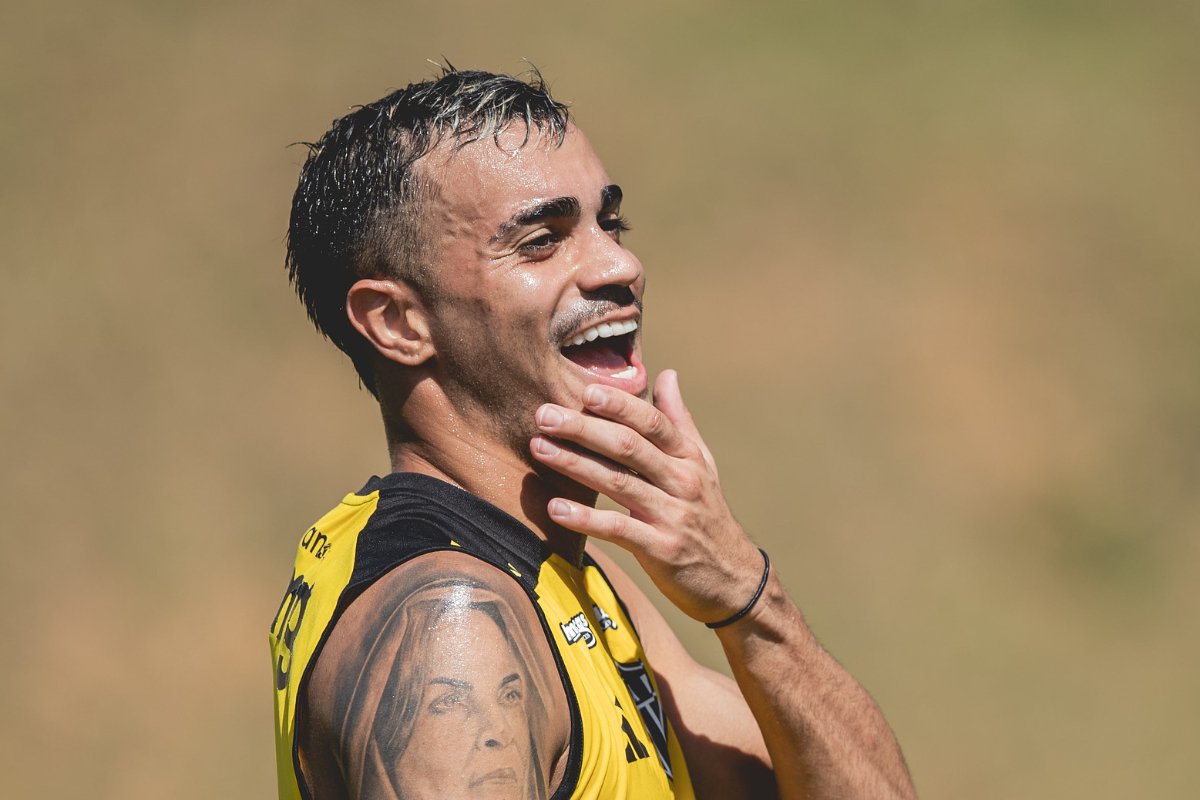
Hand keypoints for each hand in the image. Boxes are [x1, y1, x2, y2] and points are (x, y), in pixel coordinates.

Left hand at [530, 370, 763, 623]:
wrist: (736, 580)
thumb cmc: (708, 516)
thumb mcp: (702, 465)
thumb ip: (679, 420)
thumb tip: (668, 374)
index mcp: (688, 457)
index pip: (651, 422)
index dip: (619, 405)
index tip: (584, 391)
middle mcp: (682, 481)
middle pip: (629, 446)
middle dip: (584, 428)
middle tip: (545, 415)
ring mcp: (672, 515)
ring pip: (619, 482)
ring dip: (575, 464)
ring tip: (539, 449)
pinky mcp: (662, 550)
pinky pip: (618, 529)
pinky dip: (585, 518)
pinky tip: (556, 507)